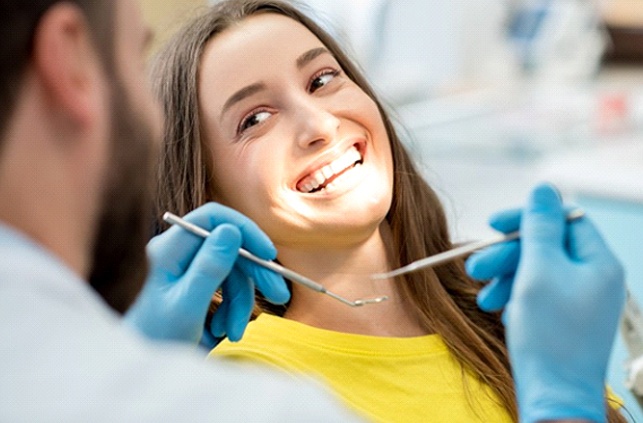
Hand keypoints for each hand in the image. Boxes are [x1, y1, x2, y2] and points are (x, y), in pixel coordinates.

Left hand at [124, 203, 289, 347]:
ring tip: (234, 333)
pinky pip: (225, 287)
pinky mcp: (194, 284)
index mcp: (169, 249)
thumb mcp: (187, 307)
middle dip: (254, 274)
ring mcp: (185, 268)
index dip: (245, 230)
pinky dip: (231, 309)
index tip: (268, 254)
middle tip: (280, 295)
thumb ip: (209, 268)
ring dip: (240, 302)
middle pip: (228, 246)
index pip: (213, 218)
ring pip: (231, 271)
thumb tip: (232, 230)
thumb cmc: (156, 339)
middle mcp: (177, 252)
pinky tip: (222, 332)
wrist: (140, 365)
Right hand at [466, 184, 625, 421]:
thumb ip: (540, 225)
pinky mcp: (563, 318)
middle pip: (546, 246)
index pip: (564, 219)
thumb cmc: (548, 334)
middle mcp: (593, 278)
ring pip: (536, 270)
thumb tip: (543, 187)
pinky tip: (498, 310)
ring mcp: (579, 299)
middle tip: (475, 267)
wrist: (553, 395)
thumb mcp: (539, 270)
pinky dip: (513, 296)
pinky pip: (536, 293)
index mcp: (598, 262)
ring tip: (483, 296)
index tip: (493, 224)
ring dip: (504, 277)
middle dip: (507, 254)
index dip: (527, 218)